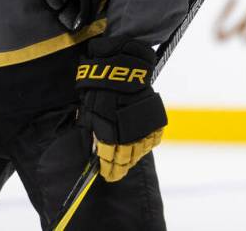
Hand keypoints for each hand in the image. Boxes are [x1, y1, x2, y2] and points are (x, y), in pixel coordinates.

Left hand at [76, 36, 166, 181]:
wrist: (121, 70)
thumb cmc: (100, 90)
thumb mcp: (89, 114)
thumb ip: (93, 134)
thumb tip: (94, 148)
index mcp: (109, 138)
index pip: (110, 163)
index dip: (108, 171)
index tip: (107, 174)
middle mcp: (128, 138)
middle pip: (126, 161)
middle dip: (121, 167)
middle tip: (117, 169)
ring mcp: (144, 130)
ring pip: (140, 152)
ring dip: (134, 155)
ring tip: (129, 155)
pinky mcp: (155, 120)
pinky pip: (153, 139)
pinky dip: (148, 142)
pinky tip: (141, 141)